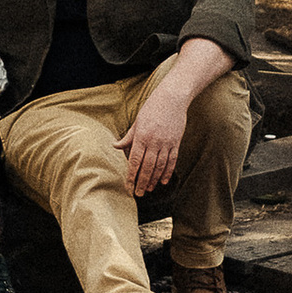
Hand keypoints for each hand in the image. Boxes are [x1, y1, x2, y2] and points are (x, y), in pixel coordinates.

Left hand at [118, 68, 192, 197]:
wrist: (173, 98)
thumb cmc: (152, 108)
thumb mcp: (137, 121)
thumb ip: (128, 137)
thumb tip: (115, 146)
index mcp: (141, 136)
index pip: (135, 161)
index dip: (131, 176)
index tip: (128, 186)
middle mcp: (154, 142)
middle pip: (147, 167)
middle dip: (141, 182)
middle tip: (138, 194)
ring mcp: (166, 143)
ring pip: (160, 166)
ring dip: (153, 179)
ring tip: (148, 189)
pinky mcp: (176, 142)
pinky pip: (172, 161)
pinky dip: (167, 172)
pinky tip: (163, 181)